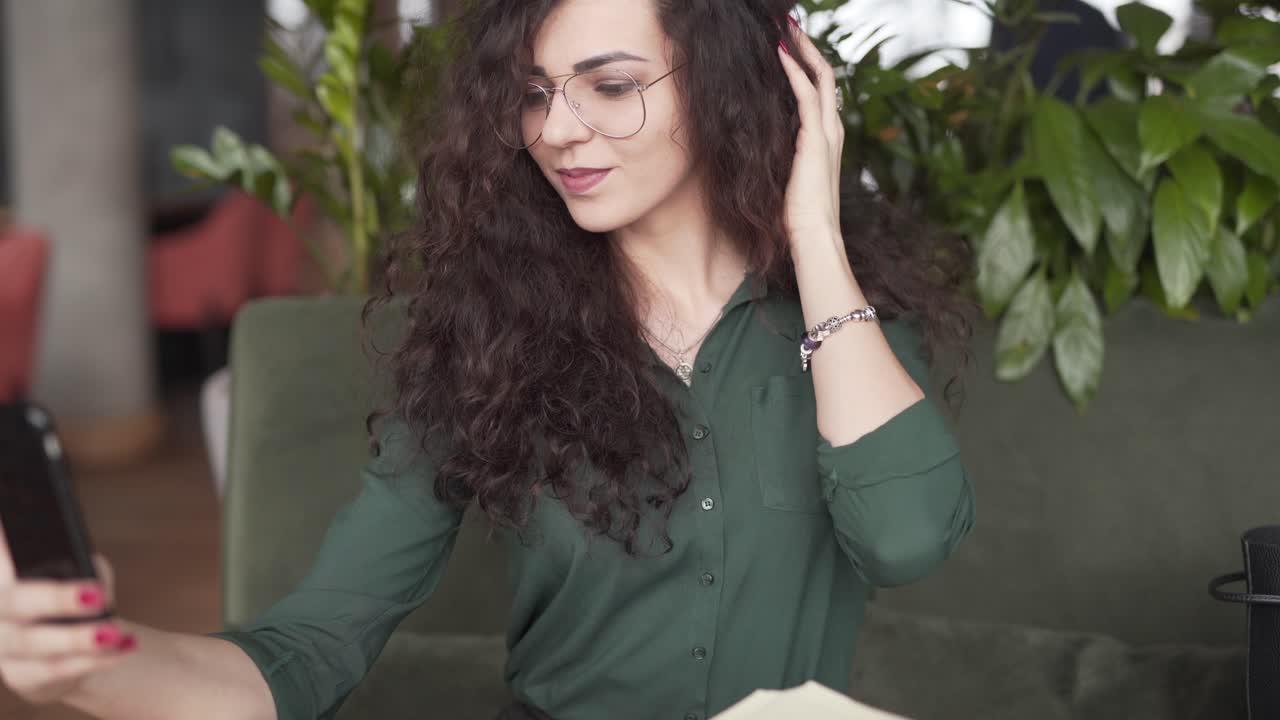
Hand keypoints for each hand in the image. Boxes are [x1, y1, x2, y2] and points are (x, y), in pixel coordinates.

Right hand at [0, 518, 135, 705]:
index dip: (4, 546)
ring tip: (112, 633)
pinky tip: (120, 650)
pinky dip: (91, 662)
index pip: (1, 556)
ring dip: (78, 639)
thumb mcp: (79, 571)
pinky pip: (53, 671)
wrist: (74, 648)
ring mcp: (4, 645)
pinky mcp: (21, 675)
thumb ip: (79, 564)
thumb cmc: (75, 597)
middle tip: (95, 595)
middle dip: (56, 598)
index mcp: (5, 576)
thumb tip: (91, 577)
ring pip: (35, 643)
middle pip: (15, 601)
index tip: (23, 541)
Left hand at [777, 18, 845, 248]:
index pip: (821, 92)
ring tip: (786, 29)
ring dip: (802, 50)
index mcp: (827, 139)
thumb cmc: (799, 215)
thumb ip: (786, 159)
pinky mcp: (815, 138)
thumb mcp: (790, 179)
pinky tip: (780, 54)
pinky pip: (806, 93)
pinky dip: (794, 70)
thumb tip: (767, 151)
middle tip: (790, 26)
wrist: (814, 233)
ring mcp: (827, 132)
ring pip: (820, 77)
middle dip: (808, 48)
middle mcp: (833, 130)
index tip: (790, 48)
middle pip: (825, 76)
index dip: (808, 67)